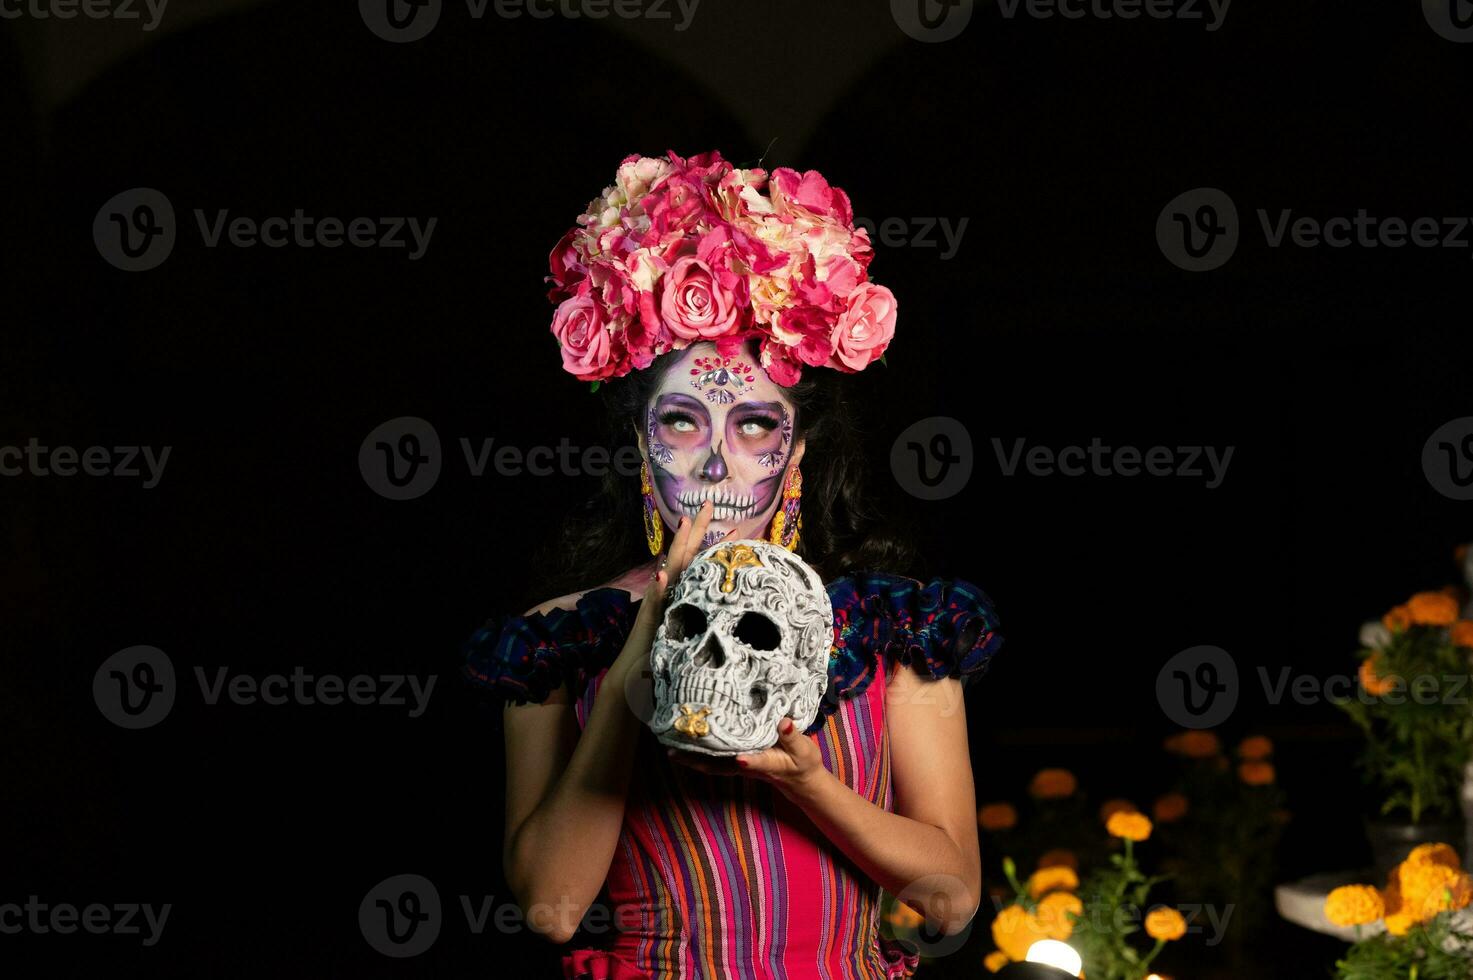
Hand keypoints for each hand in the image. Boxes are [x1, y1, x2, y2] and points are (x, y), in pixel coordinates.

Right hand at [612, 502, 735, 687]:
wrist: (634, 676)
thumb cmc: (665, 654)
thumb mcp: (690, 629)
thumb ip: (702, 614)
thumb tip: (727, 609)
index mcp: (682, 593)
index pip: (700, 563)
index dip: (715, 546)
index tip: (736, 529)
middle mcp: (670, 592)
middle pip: (684, 555)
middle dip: (696, 529)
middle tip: (708, 503)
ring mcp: (658, 604)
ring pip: (669, 570)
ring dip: (676, 547)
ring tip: (684, 523)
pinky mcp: (648, 620)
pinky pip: (653, 602)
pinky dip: (658, 589)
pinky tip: (661, 575)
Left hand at [667, 717, 829, 799]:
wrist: (799, 780)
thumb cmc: (802, 764)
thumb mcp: (804, 751)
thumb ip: (793, 737)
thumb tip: (784, 722)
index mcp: (767, 762)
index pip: (755, 762)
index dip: (747, 761)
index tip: (740, 758)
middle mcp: (748, 764)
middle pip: (719, 765)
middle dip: (697, 760)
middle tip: (673, 751)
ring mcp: (740, 764)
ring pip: (713, 763)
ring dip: (693, 757)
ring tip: (670, 747)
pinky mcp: (737, 760)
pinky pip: (715, 758)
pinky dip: (700, 753)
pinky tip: (686, 743)